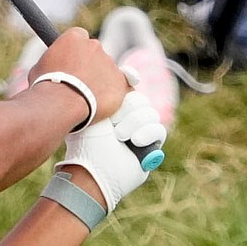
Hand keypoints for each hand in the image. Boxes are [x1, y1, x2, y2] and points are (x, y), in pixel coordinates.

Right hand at [33, 26, 127, 122]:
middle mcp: (95, 45)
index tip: (71, 61)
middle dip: (88, 65)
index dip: (75, 50)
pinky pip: (123, 85)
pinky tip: (105, 100)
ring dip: (99, 80)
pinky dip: (116, 91)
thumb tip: (54, 65)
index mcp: (74, 37)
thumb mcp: (39, 67)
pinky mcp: (121, 82)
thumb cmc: (45, 87)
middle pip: (95, 52)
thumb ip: (53, 60)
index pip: (79, 37)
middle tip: (78, 81)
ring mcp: (110, 63)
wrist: (60, 105)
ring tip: (85, 98)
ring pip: (107, 70)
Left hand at [59, 85, 166, 211]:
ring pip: (150, 113)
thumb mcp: (94, 113)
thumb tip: (129, 74)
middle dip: (128, 110)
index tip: (130, 78)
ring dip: (135, 123)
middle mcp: (124, 118)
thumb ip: (108, 93)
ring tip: (120, 137)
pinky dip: (147, 133)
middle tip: (114, 126)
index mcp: (109, 109)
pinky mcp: (150, 145)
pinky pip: (159, 129)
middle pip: (140, 99)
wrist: (95, 171)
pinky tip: (134, 142)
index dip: (129, 81)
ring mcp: (138, 131)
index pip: (126, 88)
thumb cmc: (88, 144)